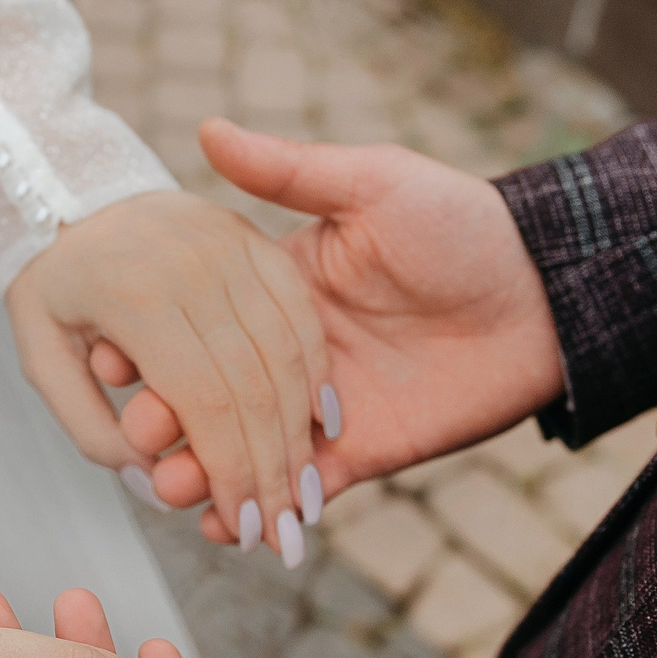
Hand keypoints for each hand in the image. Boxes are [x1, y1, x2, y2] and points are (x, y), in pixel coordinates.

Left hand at [7, 190, 330, 564]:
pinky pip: (300, 311)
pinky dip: (317, 371)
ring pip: (288, 352)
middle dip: (274, 471)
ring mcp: (230, 244)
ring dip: (303, 434)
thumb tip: (148, 481)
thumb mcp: (40, 356)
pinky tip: (326, 422)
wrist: (69, 187)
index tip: (246, 528)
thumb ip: (89, 429)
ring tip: (305, 495)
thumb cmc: (52, 285)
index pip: (205, 402)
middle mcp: (192, 264)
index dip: (233, 473)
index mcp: (135, 295)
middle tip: (284, 532)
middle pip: (255, 385)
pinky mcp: (254, 238)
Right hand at [119, 121, 565, 537]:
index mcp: (278, 290)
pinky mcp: (362, 454)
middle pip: (210, 394)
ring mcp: (322, 409)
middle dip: (167, 420)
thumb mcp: (373, 184)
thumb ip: (289, 172)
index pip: (200, 324)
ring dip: (204, 473)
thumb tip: (207, 129)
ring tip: (172, 488)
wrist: (545, 293)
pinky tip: (227, 528)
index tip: (111, 359)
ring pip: (246, 449)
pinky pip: (304, 489)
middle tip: (138, 437)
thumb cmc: (463, 225)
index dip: (153, 345)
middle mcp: (290, 353)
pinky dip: (266, 512)